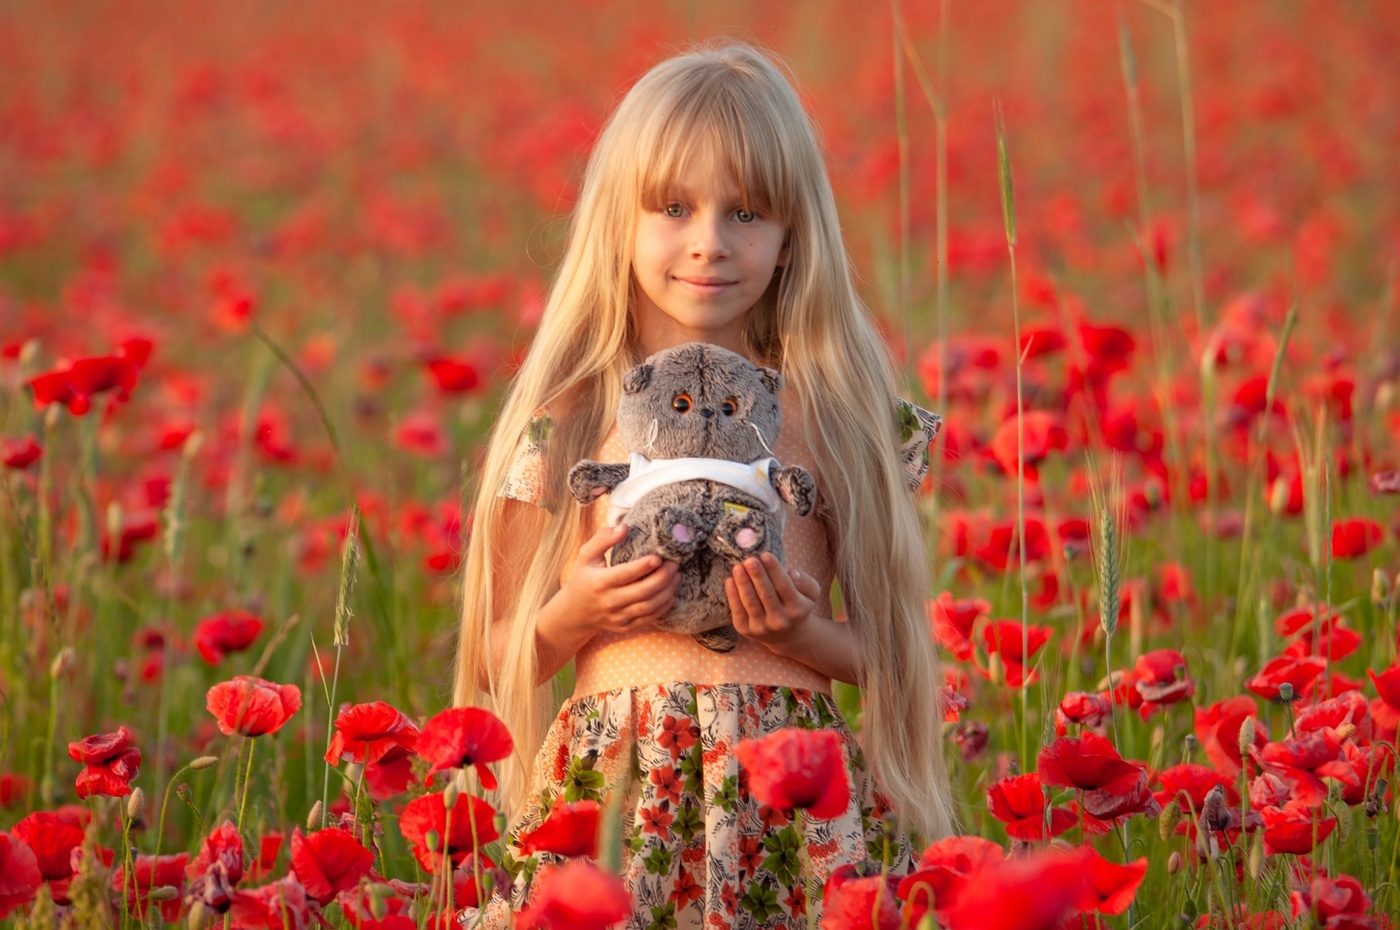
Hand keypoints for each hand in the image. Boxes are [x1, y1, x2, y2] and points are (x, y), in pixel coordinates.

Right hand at [559, 523, 679, 633]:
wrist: (576, 612)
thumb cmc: (584, 578)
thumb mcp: (586, 555)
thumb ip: (603, 539)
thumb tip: (625, 527)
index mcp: (599, 582)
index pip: (625, 574)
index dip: (643, 566)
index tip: (659, 557)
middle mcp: (609, 602)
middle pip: (643, 592)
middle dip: (663, 578)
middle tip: (674, 564)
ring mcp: (618, 617)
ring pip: (649, 606)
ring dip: (668, 591)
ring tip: (677, 576)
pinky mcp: (626, 626)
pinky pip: (649, 618)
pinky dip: (664, 606)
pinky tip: (671, 593)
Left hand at [726, 552, 822, 649]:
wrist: (787, 635)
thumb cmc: (796, 606)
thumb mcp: (811, 594)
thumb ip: (806, 582)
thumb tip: (792, 573)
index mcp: (797, 609)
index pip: (785, 587)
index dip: (774, 571)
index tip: (765, 555)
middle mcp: (780, 621)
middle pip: (767, 595)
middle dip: (757, 576)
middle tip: (749, 559)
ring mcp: (762, 627)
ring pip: (751, 603)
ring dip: (743, 584)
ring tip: (738, 567)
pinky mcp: (746, 630)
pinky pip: (738, 612)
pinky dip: (732, 596)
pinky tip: (729, 581)